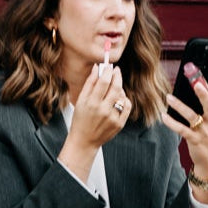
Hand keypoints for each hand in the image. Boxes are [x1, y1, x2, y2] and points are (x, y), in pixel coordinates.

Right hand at [59, 61, 129, 180]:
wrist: (84, 141)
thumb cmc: (80, 120)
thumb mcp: (80, 101)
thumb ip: (89, 83)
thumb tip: (97, 67)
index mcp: (92, 103)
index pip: (104, 82)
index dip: (108, 71)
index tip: (110, 67)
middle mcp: (103, 110)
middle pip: (116, 87)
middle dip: (117, 76)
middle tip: (116, 71)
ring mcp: (113, 118)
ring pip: (122, 96)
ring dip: (119, 89)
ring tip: (114, 88)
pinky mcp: (119, 124)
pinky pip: (127, 106)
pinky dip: (124, 100)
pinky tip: (119, 99)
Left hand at [164, 62, 207, 183]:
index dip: (206, 86)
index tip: (198, 75)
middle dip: (204, 94)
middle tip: (195, 83)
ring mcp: (204, 132)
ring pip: (193, 117)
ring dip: (181, 106)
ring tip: (169, 97)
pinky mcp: (195, 141)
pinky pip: (183, 131)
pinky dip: (173, 124)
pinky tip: (164, 117)